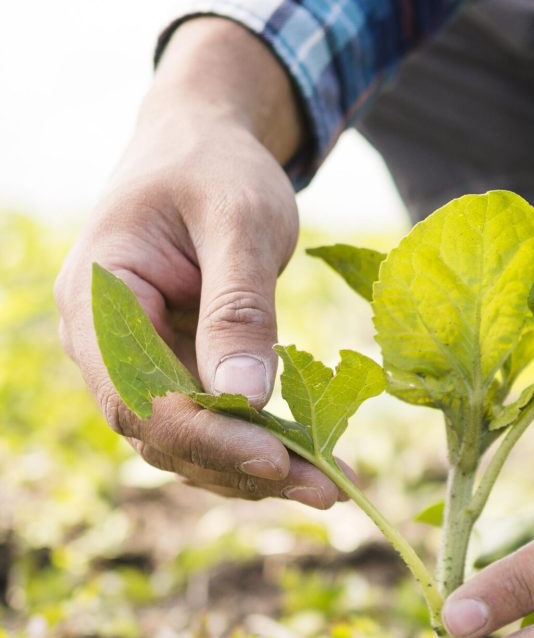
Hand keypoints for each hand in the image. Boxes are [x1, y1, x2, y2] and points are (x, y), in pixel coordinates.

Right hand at [55, 18, 340, 507]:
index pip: (138, 395)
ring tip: (330, 486)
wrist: (204, 146)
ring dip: (255, 468)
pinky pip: (210, 420)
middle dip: (244, 467)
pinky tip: (314, 459)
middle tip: (327, 491)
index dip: (207, 437)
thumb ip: (239, 307)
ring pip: (187, 439)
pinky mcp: (173, 366)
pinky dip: (259, 443)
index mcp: (98, 298)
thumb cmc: (217, 168)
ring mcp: (136, 359)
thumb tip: (246, 398)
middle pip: (163, 432)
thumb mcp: (239, 222)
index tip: (280, 460)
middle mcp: (104, 341)